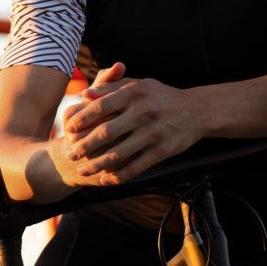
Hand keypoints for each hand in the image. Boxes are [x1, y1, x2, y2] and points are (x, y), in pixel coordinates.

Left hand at [63, 62, 200, 184]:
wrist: (197, 111)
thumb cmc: (161, 97)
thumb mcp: (139, 85)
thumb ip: (112, 88)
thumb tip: (84, 94)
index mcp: (135, 93)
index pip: (102, 106)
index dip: (83, 118)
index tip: (69, 128)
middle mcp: (143, 112)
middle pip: (107, 132)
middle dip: (85, 145)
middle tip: (70, 153)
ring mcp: (153, 133)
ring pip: (119, 153)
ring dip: (98, 164)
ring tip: (83, 170)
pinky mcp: (162, 150)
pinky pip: (137, 166)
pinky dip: (120, 175)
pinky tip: (107, 180)